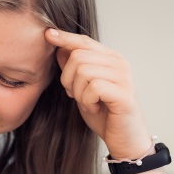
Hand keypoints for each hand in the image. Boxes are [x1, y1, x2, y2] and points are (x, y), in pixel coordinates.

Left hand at [48, 28, 153, 158]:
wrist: (124, 139)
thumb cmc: (103, 114)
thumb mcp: (82, 89)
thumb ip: (73, 70)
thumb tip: (59, 49)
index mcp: (110, 59)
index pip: (84, 42)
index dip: (64, 38)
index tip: (48, 34)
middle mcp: (119, 63)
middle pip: (78, 56)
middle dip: (67, 79)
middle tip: (76, 95)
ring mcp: (124, 78)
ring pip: (83, 71)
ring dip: (78, 92)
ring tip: (89, 103)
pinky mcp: (125, 94)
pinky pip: (93, 88)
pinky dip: (87, 101)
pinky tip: (95, 108)